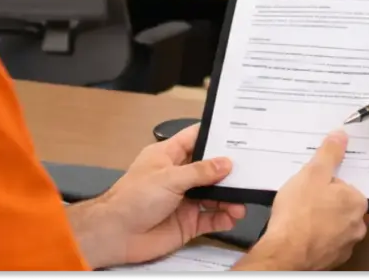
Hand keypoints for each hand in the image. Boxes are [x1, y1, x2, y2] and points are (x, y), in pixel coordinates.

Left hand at [92, 125, 245, 266]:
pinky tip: (233, 217)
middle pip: (210, 169)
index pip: (195, 139)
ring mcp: (184, 200)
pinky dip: (224, 218)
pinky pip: (211, 218)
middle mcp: (178, 176)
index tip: (238, 133)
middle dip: (229, 170)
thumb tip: (226, 163)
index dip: (214, 135)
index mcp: (169, 156)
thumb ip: (200, 171)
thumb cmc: (133, 198)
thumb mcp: (169, 177)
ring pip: (214, 195)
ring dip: (229, 198)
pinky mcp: (187, 222)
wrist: (116, 234)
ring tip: (242, 202)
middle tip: (251, 171)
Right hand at [240, 131, 368, 270]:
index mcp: (356, 202)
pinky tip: (299, 235)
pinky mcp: (332, 259)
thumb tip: (341, 136)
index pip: (343, 185)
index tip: (310, 186)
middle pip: (340, 206)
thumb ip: (329, 154)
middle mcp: (357, 225)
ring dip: (319, 222)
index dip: (324, 183)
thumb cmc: (298, 213)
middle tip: (302, 201)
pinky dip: (315, 239)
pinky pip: (325, 243)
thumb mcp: (312, 174)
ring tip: (298, 218)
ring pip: (333, 225)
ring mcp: (346, 245)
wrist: (286, 252)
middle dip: (323, 202)